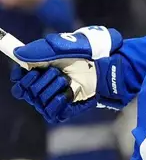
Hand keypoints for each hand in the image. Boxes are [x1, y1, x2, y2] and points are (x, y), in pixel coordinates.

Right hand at [11, 26, 125, 106]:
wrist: (111, 65)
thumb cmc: (90, 52)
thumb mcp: (66, 45)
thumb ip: (42, 50)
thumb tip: (19, 54)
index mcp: (43, 69)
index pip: (20, 79)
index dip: (20, 77)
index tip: (25, 71)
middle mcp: (47, 84)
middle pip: (26, 91)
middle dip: (38, 81)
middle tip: (56, 73)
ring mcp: (57, 97)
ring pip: (38, 102)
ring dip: (48, 90)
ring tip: (65, 80)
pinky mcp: (69, 108)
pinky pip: (52, 114)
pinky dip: (55, 104)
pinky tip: (64, 95)